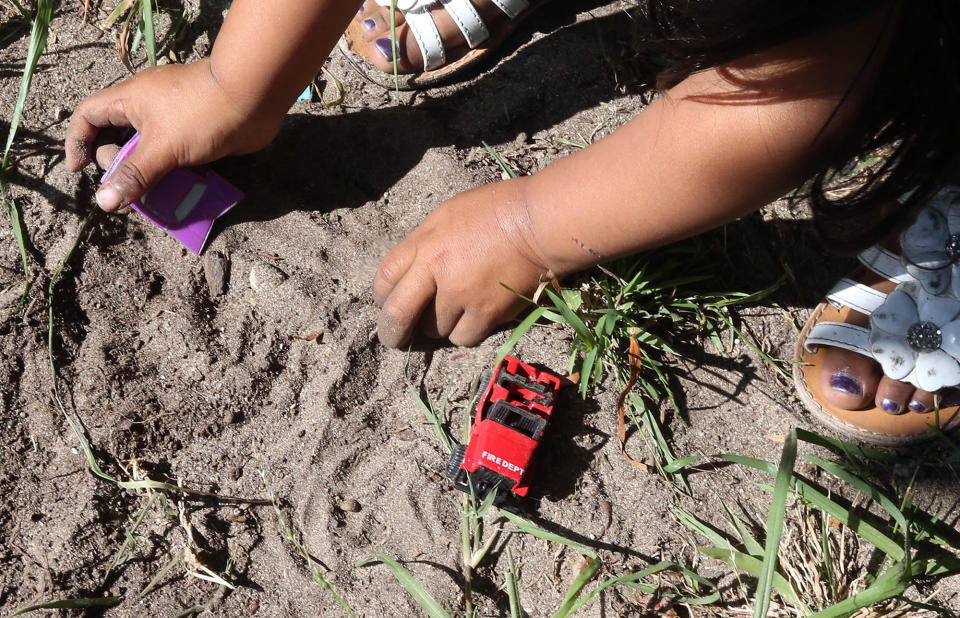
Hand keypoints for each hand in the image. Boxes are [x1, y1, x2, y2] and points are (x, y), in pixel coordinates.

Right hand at [65, 59, 282, 210]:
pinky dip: (171, 173)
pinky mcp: (198, 132)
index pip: (89, 115)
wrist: (255, 98)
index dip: (79, 141)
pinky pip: (175, 154)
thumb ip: (134, 175)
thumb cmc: (203, 115)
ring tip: (145, 199)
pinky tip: (174, 194)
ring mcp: (175, 119)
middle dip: (116, 163)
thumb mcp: (162, 148)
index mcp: (130, 99)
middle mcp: (149, 106)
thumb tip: (105, 201)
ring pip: (148, 148)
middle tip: (125, 187)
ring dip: (145, 172)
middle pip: (117, 135)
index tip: (80, 169)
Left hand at [373, 178, 551, 347]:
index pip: (384, 278)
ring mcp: (461, 295)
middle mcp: (437, 272)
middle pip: (398, 315)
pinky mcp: (487, 313)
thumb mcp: (448, 215)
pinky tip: (474, 319)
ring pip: (433, 329)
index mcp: (425, 243)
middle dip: (392, 331)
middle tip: (396, 338)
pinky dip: (464, 333)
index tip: (386, 305)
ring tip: (452, 313)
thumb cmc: (497, 210)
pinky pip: (463, 337)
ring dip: (437, 326)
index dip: (381, 297)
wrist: (540, 223)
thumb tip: (412, 273)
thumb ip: (425, 243)